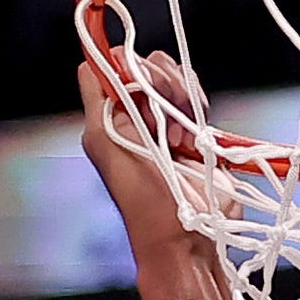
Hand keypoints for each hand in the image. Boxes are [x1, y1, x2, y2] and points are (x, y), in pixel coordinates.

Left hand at [75, 39, 224, 253]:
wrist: (186, 238)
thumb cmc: (143, 200)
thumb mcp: (105, 142)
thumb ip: (100, 96)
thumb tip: (106, 61)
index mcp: (110, 113)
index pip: (111, 64)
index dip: (126, 67)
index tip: (140, 89)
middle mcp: (138, 114)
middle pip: (148, 65)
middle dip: (161, 84)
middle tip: (165, 122)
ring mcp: (169, 122)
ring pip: (176, 78)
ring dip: (182, 98)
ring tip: (180, 138)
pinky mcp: (200, 134)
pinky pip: (199, 99)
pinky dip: (200, 109)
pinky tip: (194, 139)